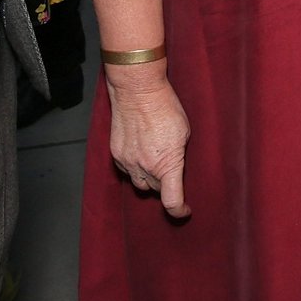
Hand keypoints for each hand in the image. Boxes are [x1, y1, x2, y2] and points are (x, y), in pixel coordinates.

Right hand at [107, 67, 190, 218]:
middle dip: (165, 185)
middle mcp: (145, 168)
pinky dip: (135, 168)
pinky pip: (127, 171)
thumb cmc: (165, 107)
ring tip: (156, 162)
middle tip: (172, 169)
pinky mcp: (116, 154)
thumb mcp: (184, 132)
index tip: (185, 210)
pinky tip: (141, 154)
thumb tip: (177, 168)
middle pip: (157, 190)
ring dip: (149, 179)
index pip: (172, 201)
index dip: (180, 211)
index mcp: (167, 164)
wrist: (137, 90)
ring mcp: (128, 162)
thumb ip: (180, 155)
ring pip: (140, 183)